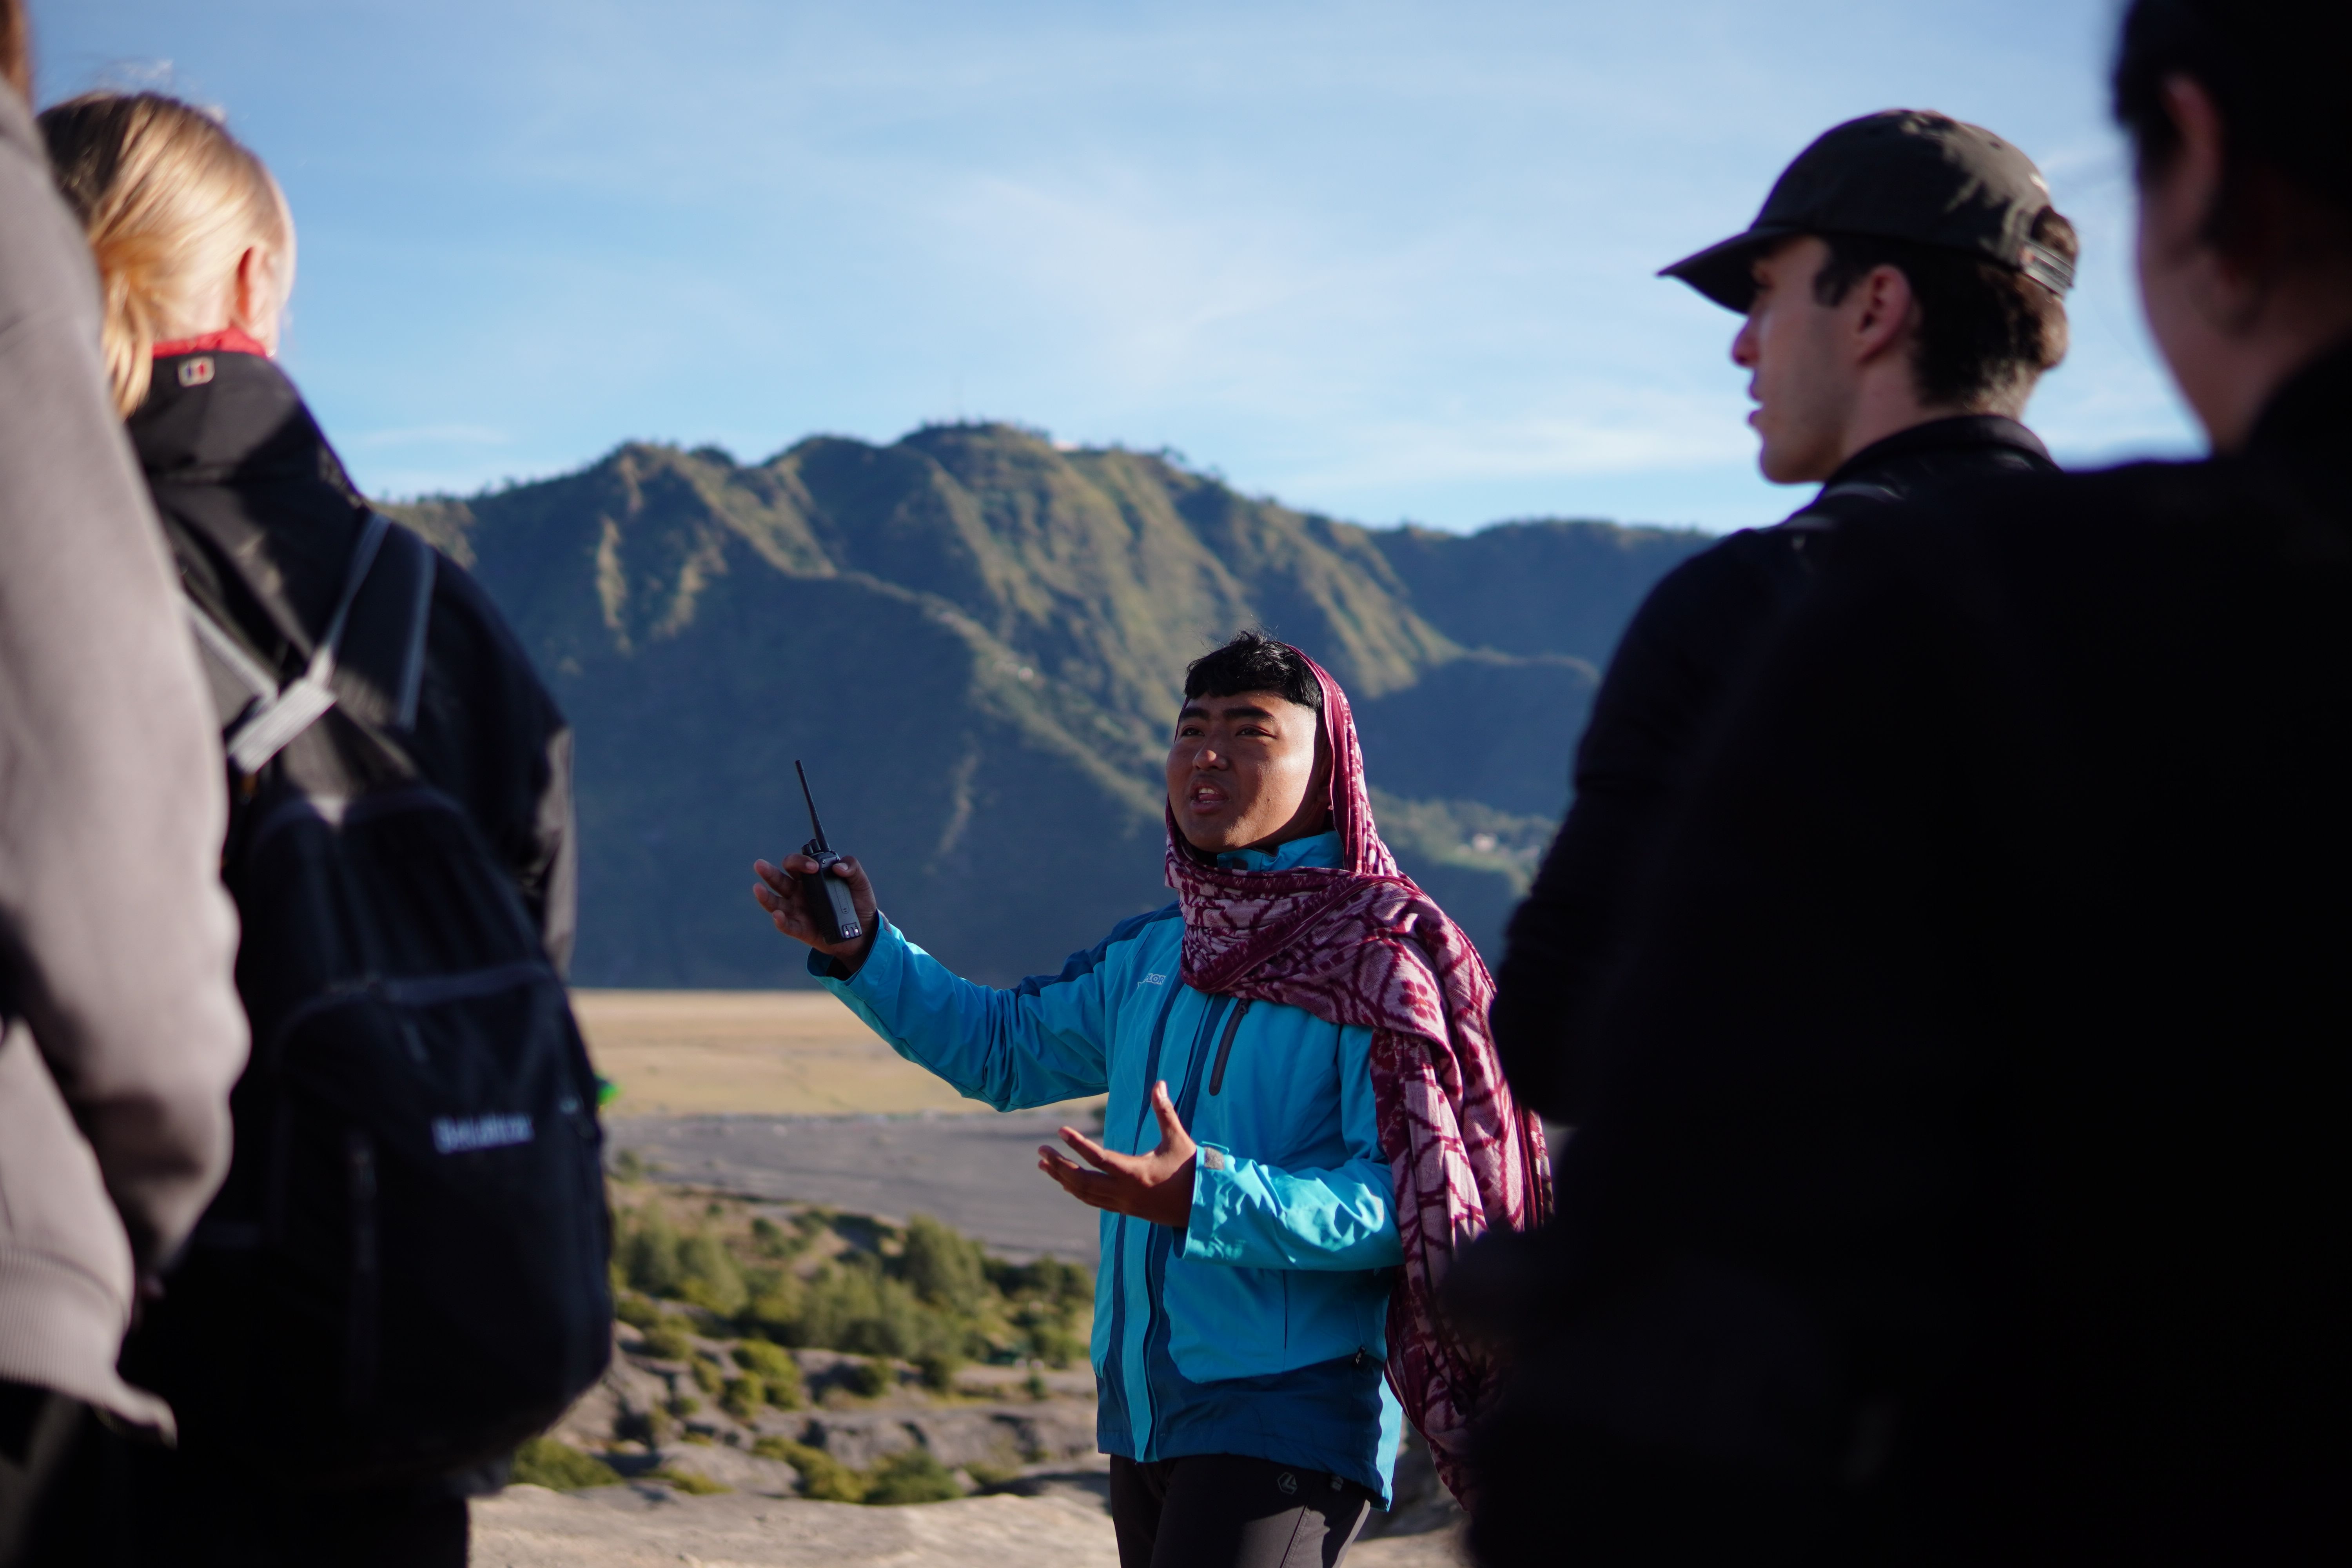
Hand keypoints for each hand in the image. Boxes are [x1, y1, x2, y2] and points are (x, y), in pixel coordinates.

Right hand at [752, 852, 879, 973]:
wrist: (865, 931)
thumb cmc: (858, 903)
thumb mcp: (861, 883)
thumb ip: (853, 869)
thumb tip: (839, 867)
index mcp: (811, 878)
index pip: (796, 864)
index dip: (801, 861)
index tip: (814, 867)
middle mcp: (799, 893)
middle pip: (779, 880)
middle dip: (769, 872)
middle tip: (761, 864)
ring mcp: (798, 911)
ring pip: (776, 902)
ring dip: (765, 896)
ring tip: (757, 888)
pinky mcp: (802, 930)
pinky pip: (788, 926)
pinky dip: (781, 921)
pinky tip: (777, 915)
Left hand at [1038, 1081, 1196, 1227]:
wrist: (1201, 1207)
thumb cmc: (1190, 1169)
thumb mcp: (1177, 1138)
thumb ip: (1165, 1111)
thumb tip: (1159, 1083)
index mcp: (1135, 1173)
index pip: (1098, 1158)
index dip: (1078, 1144)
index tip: (1060, 1130)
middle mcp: (1124, 1191)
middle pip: (1082, 1181)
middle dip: (1059, 1165)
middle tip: (1040, 1150)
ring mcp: (1122, 1203)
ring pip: (1084, 1194)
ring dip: (1062, 1179)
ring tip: (1044, 1164)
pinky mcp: (1124, 1209)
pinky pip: (1093, 1201)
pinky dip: (1076, 1190)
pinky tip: (1065, 1181)